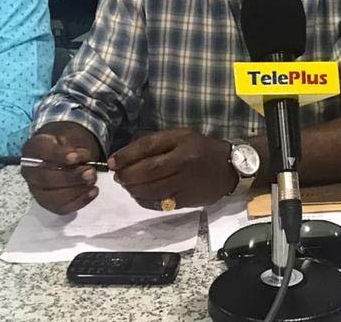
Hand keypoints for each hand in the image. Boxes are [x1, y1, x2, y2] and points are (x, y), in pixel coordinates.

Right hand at [22, 121, 101, 214]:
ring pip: (53, 196)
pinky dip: (80, 201)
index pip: (41, 152)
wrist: (65, 157)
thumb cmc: (66, 148)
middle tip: (90, 172)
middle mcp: (30, 172)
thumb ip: (73, 148)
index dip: (58, 155)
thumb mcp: (69, 139)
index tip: (75, 157)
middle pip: (46, 178)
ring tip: (92, 179)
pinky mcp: (48, 204)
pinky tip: (93, 191)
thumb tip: (80, 158)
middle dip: (71, 176)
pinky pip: (62, 207)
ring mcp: (37, 190)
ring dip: (77, 189)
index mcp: (33, 149)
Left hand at [111, 129, 234, 209]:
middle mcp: (183, 163)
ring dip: (133, 189)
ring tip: (126, 186)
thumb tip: (127, 155)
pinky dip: (145, 201)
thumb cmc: (201, 148)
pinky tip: (139, 196)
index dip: (126, 155)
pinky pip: (160, 203)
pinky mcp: (187, 200)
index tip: (111, 162)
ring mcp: (185, 183)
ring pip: (151, 189)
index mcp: (181, 143)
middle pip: (147, 171)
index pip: (148, 148)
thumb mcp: (181, 136)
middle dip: (126, 175)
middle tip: (117, 176)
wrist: (228, 168)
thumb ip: (157, 142)